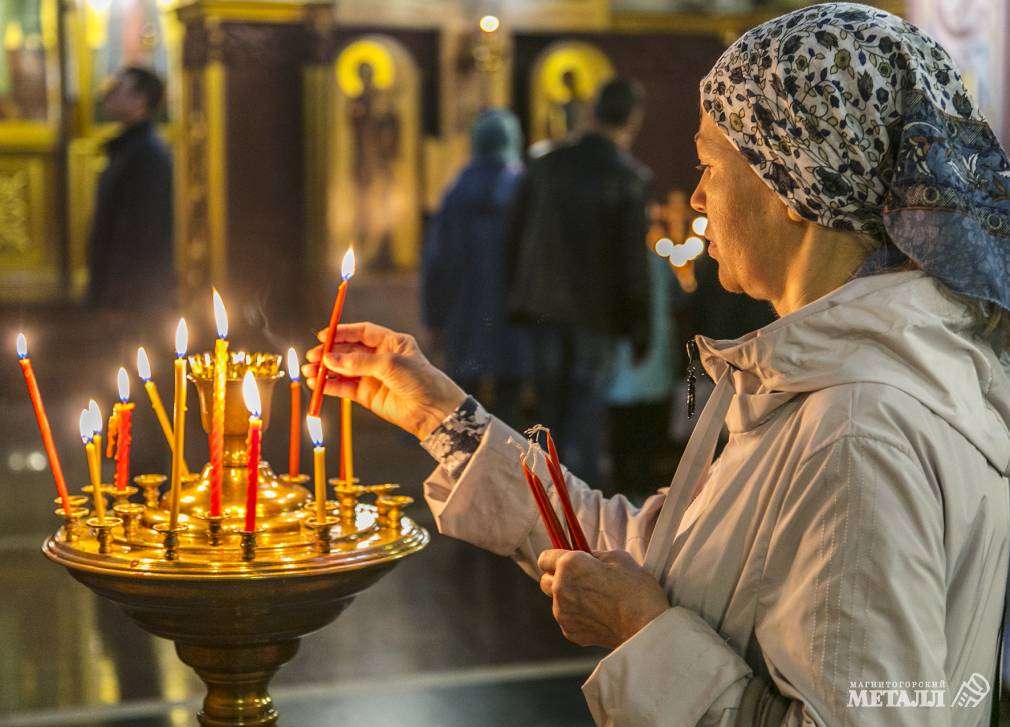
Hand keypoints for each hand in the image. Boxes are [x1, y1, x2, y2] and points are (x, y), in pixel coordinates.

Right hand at [303, 321, 466, 439]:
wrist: (433, 411)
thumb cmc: (420, 381)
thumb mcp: (390, 365)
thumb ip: (359, 362)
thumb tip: (330, 360)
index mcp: (391, 342)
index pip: (362, 332)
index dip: (342, 333)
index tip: (323, 336)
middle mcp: (381, 358)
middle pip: (349, 351)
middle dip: (329, 353)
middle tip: (313, 357)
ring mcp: (373, 377)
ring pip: (344, 370)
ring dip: (326, 371)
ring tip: (310, 372)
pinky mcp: (368, 395)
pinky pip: (345, 388)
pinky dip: (331, 386)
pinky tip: (318, 385)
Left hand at [537, 549, 668, 649]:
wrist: (646, 628)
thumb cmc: (636, 589)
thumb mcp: (619, 557)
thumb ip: (594, 555)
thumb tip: (586, 558)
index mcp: (570, 565)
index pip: (545, 558)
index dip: (556, 558)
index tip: (568, 560)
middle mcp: (560, 588)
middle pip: (545, 580)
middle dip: (559, 577)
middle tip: (582, 579)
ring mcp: (563, 613)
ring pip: (557, 600)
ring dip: (570, 598)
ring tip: (597, 600)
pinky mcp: (570, 632)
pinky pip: (568, 618)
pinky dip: (578, 616)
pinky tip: (599, 615)